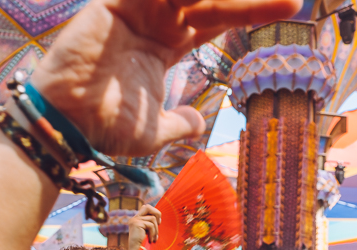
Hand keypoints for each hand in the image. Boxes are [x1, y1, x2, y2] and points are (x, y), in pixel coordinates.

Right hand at [31, 0, 300, 155]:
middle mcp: (152, 23)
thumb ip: (176, 123)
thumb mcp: (151, 130)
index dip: (251, 10)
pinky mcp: (112, 4)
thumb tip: (198, 122)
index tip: (291, 4)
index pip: (215, 20)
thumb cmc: (103, 129)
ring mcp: (133, 10)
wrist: (65, 126)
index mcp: (164, 47)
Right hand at [127, 204, 159, 249]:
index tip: (159, 222)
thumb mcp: (148, 232)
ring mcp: (135, 220)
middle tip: (160, 223)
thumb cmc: (143, 245)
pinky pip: (151, 225)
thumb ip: (150, 224)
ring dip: (156, 229)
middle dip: (156, 213)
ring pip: (152, 219)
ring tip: (154, 238)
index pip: (146, 208)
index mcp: (136, 219)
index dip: (154, 212)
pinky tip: (151, 240)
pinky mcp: (136, 224)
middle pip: (147, 207)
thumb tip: (159, 219)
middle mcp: (134, 218)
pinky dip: (153, 233)